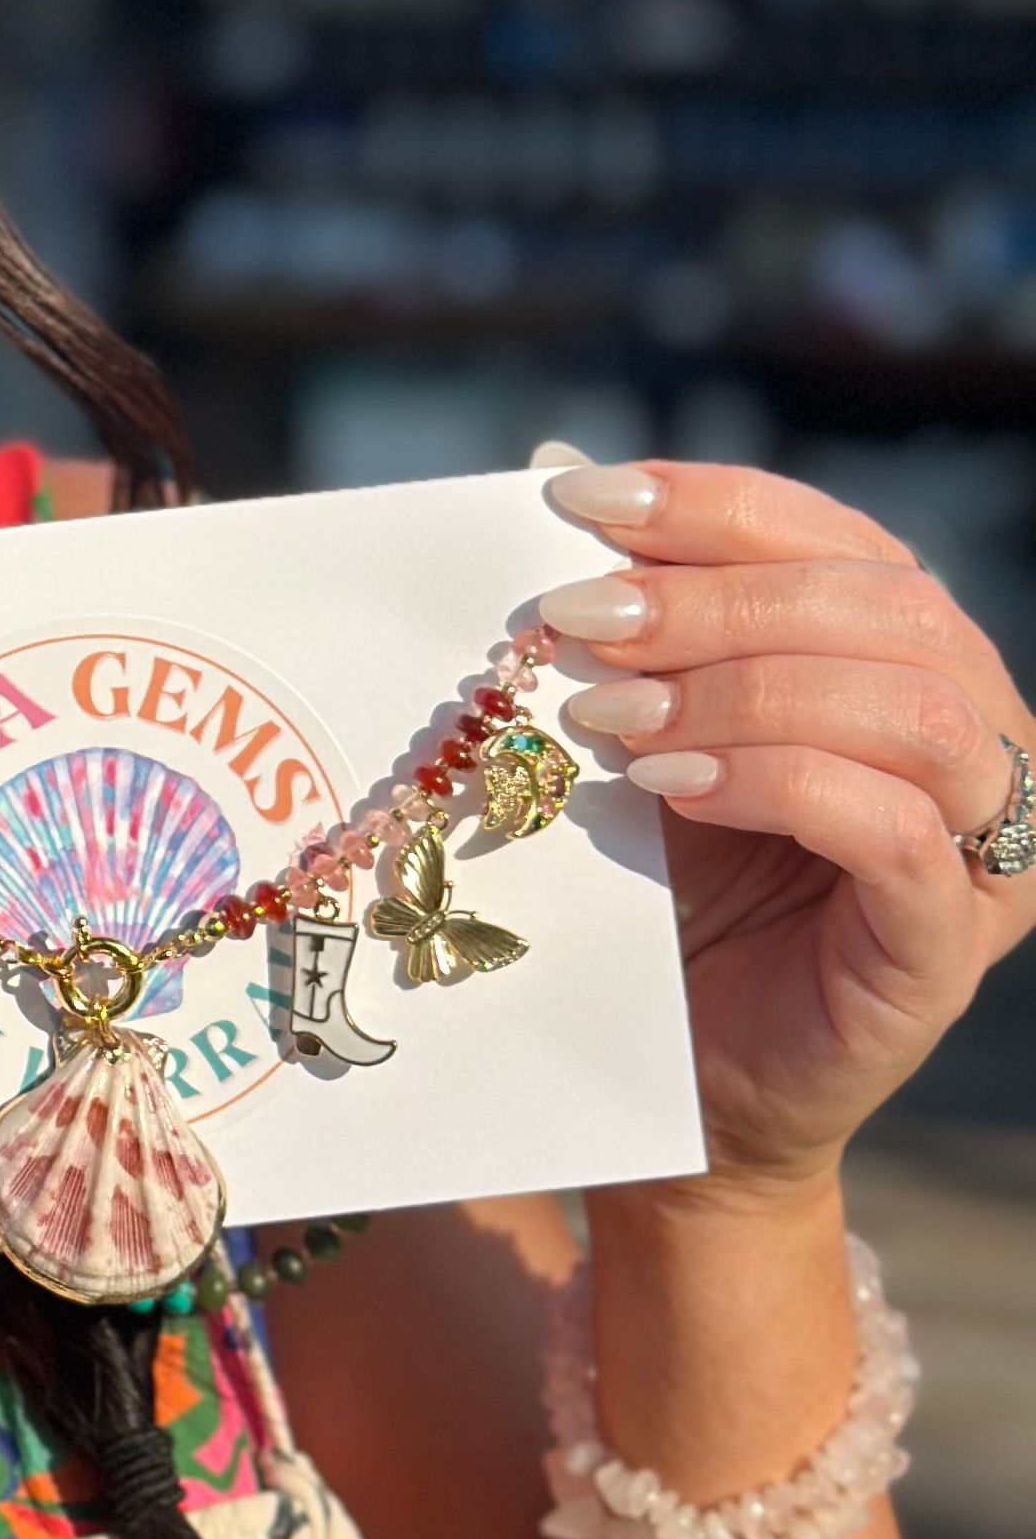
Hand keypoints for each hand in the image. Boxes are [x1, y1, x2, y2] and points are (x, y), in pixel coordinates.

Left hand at [541, 461, 1032, 1190]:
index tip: (579, 499)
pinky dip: (778, 784)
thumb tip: (556, 469)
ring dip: (744, 688)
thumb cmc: (663, 886)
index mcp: (913, 656)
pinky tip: (670, 788)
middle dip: (715, 599)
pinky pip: (898, 831)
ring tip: (613, 714)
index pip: (843, 539)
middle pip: (886, 607)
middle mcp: (980, 734)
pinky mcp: (947, 943)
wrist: (671, 1070)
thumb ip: (633, 613)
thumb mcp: (645, 726)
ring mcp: (983, 845)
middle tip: (577, 622)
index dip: (716, 503)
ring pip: (910, 704)